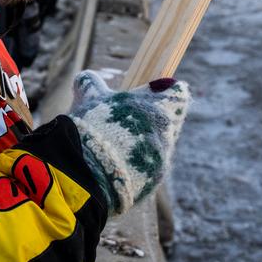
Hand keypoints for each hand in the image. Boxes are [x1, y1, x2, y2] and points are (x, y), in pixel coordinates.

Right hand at [68, 71, 189, 216]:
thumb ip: (90, 84)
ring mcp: (162, 160)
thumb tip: (84, 78)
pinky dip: (134, 164)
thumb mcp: (90, 98)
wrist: (90, 172)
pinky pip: (147, 168)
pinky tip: (113, 164)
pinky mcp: (152, 182)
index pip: (178, 92)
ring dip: (141, 143)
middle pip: (167, 121)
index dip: (165, 90)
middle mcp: (167, 133)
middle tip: (124, 120)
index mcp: (159, 107)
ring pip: (157, 146)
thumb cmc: (94, 127)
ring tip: (114, 146)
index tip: (152, 90)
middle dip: (148, 119)